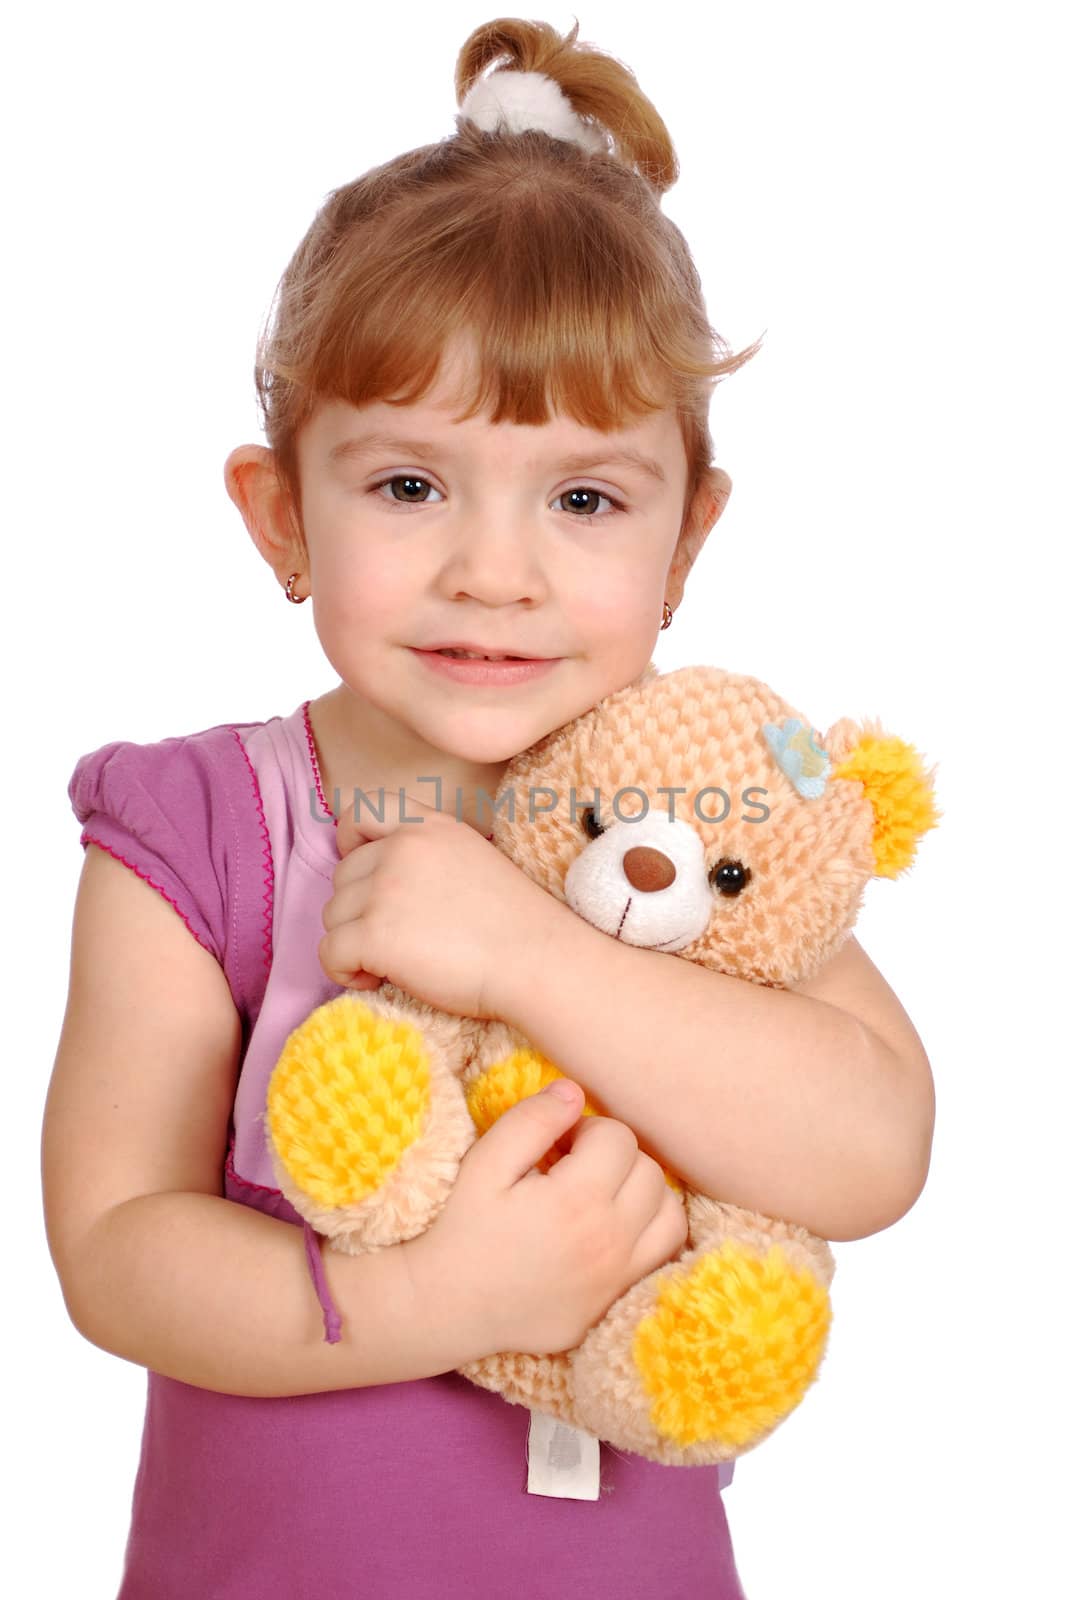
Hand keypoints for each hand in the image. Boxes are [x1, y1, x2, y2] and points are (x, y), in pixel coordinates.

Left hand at [319, 789, 564, 1020]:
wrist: (538, 960)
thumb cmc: (516, 924)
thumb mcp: (473, 858)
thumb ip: (428, 854)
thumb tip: (384, 883)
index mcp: (428, 826)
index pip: (360, 813)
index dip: (349, 845)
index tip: (366, 877)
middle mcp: (403, 848)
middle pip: (342, 876)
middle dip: (358, 910)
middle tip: (396, 938)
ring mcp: (386, 888)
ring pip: (332, 916)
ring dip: (353, 942)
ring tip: (392, 962)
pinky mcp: (375, 933)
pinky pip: (329, 953)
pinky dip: (345, 971)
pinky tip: (377, 980)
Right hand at [402, 1080, 689, 1359]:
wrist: (447, 1306)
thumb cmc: (462, 1228)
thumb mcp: (484, 1163)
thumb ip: (531, 1121)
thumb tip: (574, 1093)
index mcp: (576, 1201)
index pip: (619, 1138)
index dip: (587, 1130)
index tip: (556, 1146)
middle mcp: (608, 1241)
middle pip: (648, 1171)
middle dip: (614, 1157)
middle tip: (572, 1167)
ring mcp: (617, 1277)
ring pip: (668, 1211)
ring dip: (641, 1191)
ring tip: (599, 1193)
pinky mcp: (615, 1302)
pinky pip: (664, 1255)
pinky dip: (652, 1231)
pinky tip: (617, 1225)